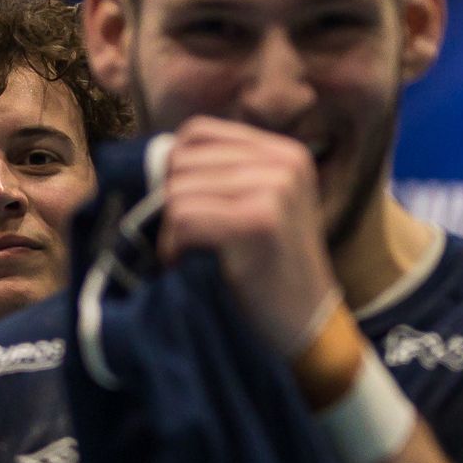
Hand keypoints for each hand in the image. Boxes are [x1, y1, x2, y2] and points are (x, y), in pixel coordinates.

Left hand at [157, 117, 339, 355]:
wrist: (308, 330)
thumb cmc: (270, 274)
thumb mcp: (261, 207)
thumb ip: (222, 175)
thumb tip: (154, 157)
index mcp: (284, 152)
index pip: (198, 133)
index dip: (175, 172)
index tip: (186, 212)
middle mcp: (284, 162)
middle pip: (182, 161)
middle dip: (172, 205)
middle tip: (190, 243)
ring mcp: (276, 188)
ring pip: (177, 191)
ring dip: (172, 232)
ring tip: (195, 257)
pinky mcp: (259, 221)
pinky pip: (183, 219)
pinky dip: (175, 249)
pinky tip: (193, 267)